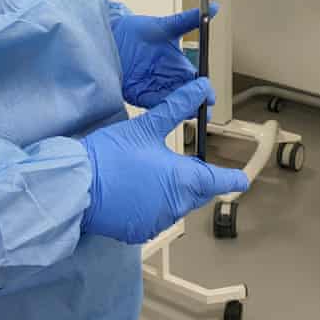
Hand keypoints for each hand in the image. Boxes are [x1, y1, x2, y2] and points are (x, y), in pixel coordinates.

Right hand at [81, 78, 247, 243]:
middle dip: (196, 179)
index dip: (232, 178)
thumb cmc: (113, 154)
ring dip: (173, 192)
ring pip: (177, 205)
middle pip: (198, 193)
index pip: (219, 182)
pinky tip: (137, 191)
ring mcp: (157, 222)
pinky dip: (154, 204)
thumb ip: (178, 107)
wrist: (76, 187)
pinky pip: (156, 216)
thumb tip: (202, 88)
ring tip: (153, 172)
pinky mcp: (138, 232)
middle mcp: (176, 206)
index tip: (242, 179)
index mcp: (184, 182)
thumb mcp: (147, 126)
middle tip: (183, 162)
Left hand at [111, 5, 218, 109]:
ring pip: (171, 101)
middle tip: (204, 110)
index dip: (204, 89)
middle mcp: (166, 79)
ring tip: (190, 112)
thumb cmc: (138, 30)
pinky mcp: (137, 93)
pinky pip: (152, 102)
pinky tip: (169, 109)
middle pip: (185, 95)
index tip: (211, 95)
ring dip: (180, 108)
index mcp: (177, 66)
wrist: (111, 35)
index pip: (195, 81)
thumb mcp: (166, 25)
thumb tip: (214, 7)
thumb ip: (189, 20)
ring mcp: (152, 88)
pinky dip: (161, 107)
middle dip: (195, 104)